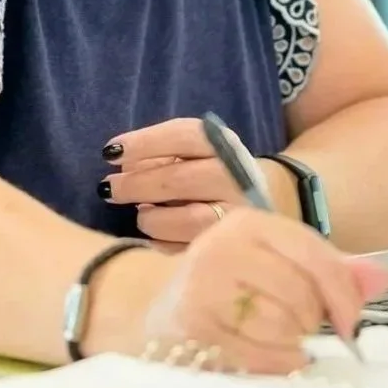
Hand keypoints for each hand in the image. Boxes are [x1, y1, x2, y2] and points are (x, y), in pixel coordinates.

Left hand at [99, 117, 295, 247]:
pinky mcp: (232, 247)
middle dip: (137, 184)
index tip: (110, 152)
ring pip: (187, 220)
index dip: (145, 142)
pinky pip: (189, 250)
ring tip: (141, 213)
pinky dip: (164, 243)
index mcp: (225, 146)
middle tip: (109, 188)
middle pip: (180, 179)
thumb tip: (119, 165)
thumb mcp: (200, 151)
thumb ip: (163, 153)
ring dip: (152, 217)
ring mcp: (238, 216)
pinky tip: (156, 237)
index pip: (185, 136)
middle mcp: (237, 179)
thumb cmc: (218, 173)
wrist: (278, 198)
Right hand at [127, 206, 387, 374]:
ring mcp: (203, 286)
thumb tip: (383, 280)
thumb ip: (332, 271)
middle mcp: (223, 247)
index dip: (343, 294)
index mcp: (250, 223)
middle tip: (299, 328)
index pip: (315, 255)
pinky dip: (273, 363)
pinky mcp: (191, 327)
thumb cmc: (230, 285)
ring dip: (291, 344)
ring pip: (281, 326)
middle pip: (300, 295)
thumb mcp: (277, 263)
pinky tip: (266, 356)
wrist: (153, 307)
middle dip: (311, 321)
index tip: (352, 325)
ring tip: (277, 338)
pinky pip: (257, 355)